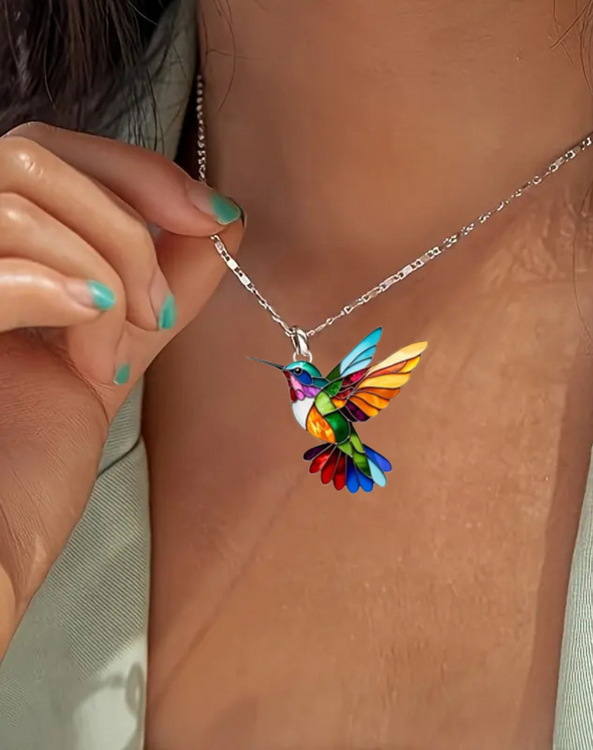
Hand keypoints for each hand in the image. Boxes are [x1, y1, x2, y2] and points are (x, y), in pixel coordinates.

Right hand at [0, 122, 244, 643]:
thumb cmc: (25, 468)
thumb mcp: (105, 357)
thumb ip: (157, 284)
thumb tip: (222, 220)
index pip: (44, 149)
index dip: (136, 169)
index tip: (211, 214)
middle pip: (31, 153)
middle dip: (127, 218)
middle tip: (160, 305)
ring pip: (19, 199)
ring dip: (104, 271)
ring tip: (117, 353)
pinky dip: (65, 296)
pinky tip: (95, 352)